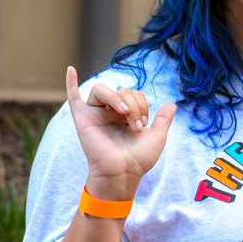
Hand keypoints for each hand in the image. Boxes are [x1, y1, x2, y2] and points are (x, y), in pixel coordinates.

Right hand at [66, 66, 176, 196]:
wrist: (123, 173)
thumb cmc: (138, 159)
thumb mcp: (156, 137)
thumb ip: (162, 120)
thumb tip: (172, 105)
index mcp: (125, 115)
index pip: (134, 94)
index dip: (143, 105)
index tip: (144, 125)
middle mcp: (110, 113)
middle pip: (122, 91)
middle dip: (135, 105)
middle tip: (136, 125)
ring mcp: (95, 115)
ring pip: (103, 90)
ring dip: (117, 99)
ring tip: (125, 114)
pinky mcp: (82, 119)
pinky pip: (73, 97)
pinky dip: (70, 83)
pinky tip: (70, 69)